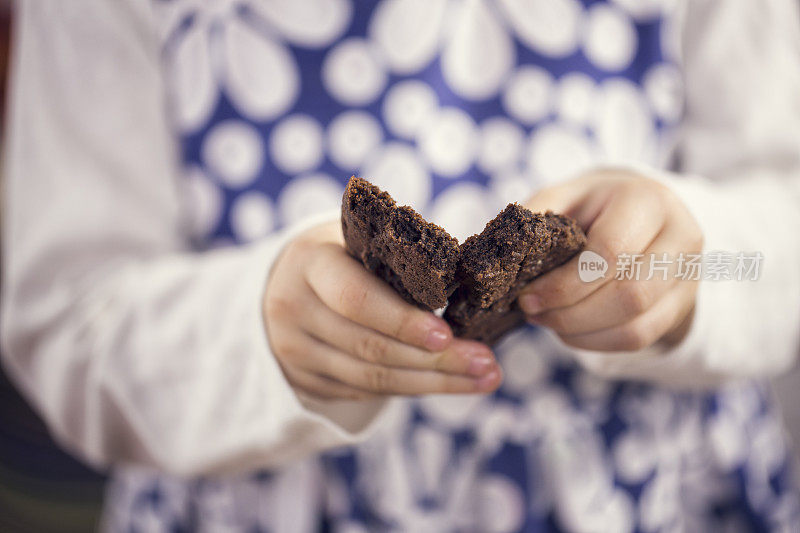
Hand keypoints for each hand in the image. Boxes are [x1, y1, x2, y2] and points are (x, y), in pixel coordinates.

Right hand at [264, 220, 501, 400]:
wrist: (283, 284)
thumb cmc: (341, 256)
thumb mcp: (356, 240)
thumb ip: (395, 258)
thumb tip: (468, 279)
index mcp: (310, 264)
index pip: (355, 299)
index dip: (402, 321)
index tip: (447, 335)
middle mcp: (294, 309)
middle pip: (371, 346)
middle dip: (435, 360)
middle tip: (486, 363)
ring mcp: (295, 351)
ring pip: (372, 378)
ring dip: (434, 382)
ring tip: (484, 377)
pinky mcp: (306, 380)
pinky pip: (366, 392)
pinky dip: (412, 388)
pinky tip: (450, 384)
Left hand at [518, 169, 701, 351]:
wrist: (645, 215)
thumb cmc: (595, 205)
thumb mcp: (566, 195)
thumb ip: (535, 216)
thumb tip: (497, 255)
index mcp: (648, 200)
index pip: (611, 252)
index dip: (565, 284)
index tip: (527, 296)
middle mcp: (681, 236)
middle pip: (629, 295)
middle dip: (570, 314)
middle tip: (533, 312)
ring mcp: (689, 275)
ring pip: (637, 324)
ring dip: (581, 332)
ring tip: (548, 322)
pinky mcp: (682, 305)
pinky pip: (641, 339)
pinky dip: (597, 342)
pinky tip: (570, 332)